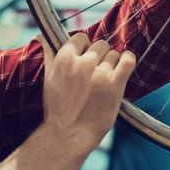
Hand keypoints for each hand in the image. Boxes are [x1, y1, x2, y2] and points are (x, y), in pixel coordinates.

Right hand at [40, 32, 137, 152]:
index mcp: (65, 59)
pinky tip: (125, 64)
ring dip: (112, 64)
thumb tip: (41, 35)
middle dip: (99, 56)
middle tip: (94, 73)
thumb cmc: (57, 107)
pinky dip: (128, 59)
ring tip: (104, 79)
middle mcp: (83, 63)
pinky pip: (128, 60)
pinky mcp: (115, 84)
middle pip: (100, 45)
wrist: (69, 134)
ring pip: (114, 54)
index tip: (84, 60)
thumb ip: (48, 52)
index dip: (84, 48)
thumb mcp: (48, 77)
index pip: (81, 37)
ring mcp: (100, 73)